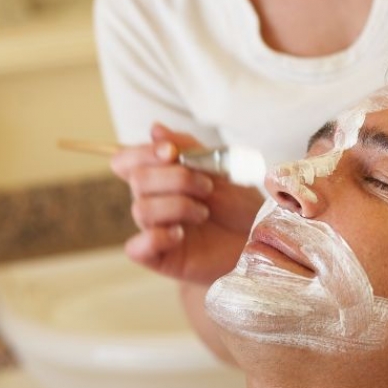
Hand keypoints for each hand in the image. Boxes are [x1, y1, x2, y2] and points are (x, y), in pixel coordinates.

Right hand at [111, 123, 264, 284]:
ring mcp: (155, 231)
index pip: (127, 160)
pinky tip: (180, 234)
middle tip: (207, 187)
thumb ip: (189, 149)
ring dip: (177, 206)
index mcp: (161, 178)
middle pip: (137, 181)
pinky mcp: (161, 258)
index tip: (171, 152)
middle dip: (175, 178)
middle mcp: (153, 202)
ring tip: (204, 213)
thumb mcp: (220, 169)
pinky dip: (156, 237)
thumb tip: (155, 129)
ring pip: (141, 210)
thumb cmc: (240, 205)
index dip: (142, 153)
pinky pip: (136, 248)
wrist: (260, 239)